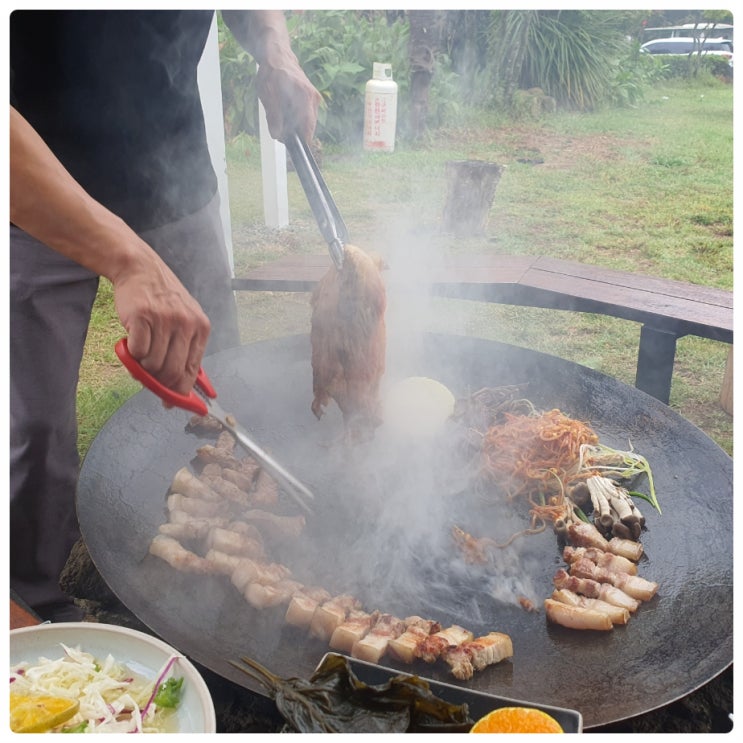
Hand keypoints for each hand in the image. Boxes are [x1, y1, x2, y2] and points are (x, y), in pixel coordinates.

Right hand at [112, 251, 210, 395]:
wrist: (140, 269)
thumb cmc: (162, 299)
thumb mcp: (185, 320)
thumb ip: (186, 350)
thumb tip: (181, 388)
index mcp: (201, 328)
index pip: (192, 370)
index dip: (181, 391)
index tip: (171, 402)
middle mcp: (186, 324)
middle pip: (172, 372)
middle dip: (158, 382)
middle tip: (147, 378)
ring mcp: (165, 320)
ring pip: (153, 364)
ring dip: (142, 366)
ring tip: (140, 352)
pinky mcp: (142, 317)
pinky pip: (137, 352)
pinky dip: (132, 354)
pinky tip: (132, 341)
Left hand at [256, 50, 321, 142]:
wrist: (278, 55)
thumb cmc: (271, 73)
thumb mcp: (267, 95)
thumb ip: (273, 117)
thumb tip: (278, 136)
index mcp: (305, 98)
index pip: (308, 130)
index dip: (299, 140)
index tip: (287, 142)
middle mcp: (314, 99)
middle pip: (308, 127)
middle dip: (293, 131)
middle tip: (278, 126)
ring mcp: (315, 99)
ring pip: (307, 122)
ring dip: (294, 124)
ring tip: (280, 113)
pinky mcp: (312, 98)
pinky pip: (306, 115)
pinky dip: (295, 117)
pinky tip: (285, 108)